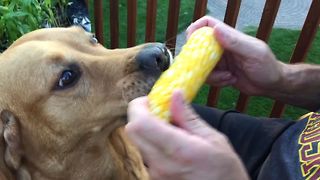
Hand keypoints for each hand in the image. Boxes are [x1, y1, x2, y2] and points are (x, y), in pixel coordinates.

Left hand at [126, 91, 247, 179]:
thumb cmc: (224, 169)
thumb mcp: (212, 138)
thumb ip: (188, 117)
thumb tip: (175, 94)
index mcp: (178, 150)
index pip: (140, 124)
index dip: (139, 107)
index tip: (150, 100)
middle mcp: (161, 165)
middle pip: (133, 132)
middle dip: (140, 115)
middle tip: (158, 110)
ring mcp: (156, 175)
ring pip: (139, 142)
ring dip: (147, 129)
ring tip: (169, 128)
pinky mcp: (155, 179)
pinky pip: (146, 154)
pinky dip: (153, 142)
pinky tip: (171, 144)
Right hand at [186, 16, 285, 95]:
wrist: (271, 85)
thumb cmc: (267, 67)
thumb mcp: (253, 53)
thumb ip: (235, 41)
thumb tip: (215, 29)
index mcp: (229, 37)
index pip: (207, 24)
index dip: (195, 29)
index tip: (190, 41)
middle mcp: (221, 47)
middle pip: (199, 47)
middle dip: (199, 59)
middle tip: (206, 68)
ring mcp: (220, 61)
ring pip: (202, 65)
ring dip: (212, 74)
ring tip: (229, 76)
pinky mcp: (220, 73)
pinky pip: (209, 77)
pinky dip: (217, 81)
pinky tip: (230, 81)